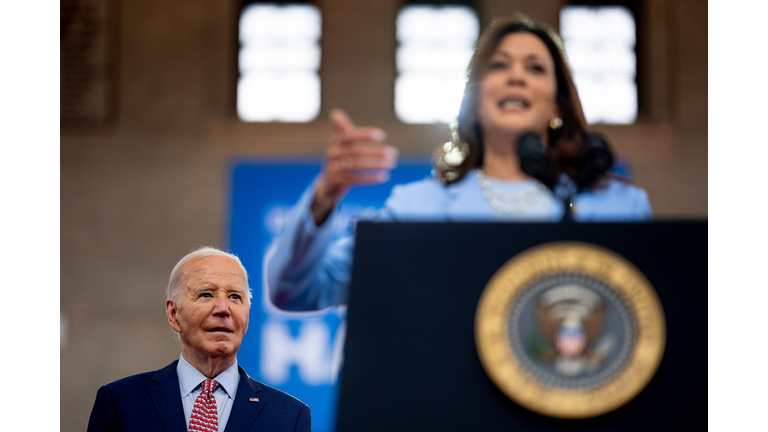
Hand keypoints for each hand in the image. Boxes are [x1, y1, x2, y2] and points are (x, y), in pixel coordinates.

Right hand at [312, 108, 398, 224]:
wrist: (329, 184)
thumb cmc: (340, 159)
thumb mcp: (340, 145)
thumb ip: (342, 129)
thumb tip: (335, 112)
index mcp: (334, 142)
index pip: (350, 135)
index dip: (365, 135)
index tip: (382, 136)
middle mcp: (331, 154)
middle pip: (356, 152)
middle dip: (376, 152)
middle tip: (393, 153)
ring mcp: (332, 169)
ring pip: (357, 166)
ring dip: (376, 165)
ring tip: (391, 164)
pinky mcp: (336, 182)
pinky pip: (356, 180)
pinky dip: (371, 179)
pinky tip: (384, 177)